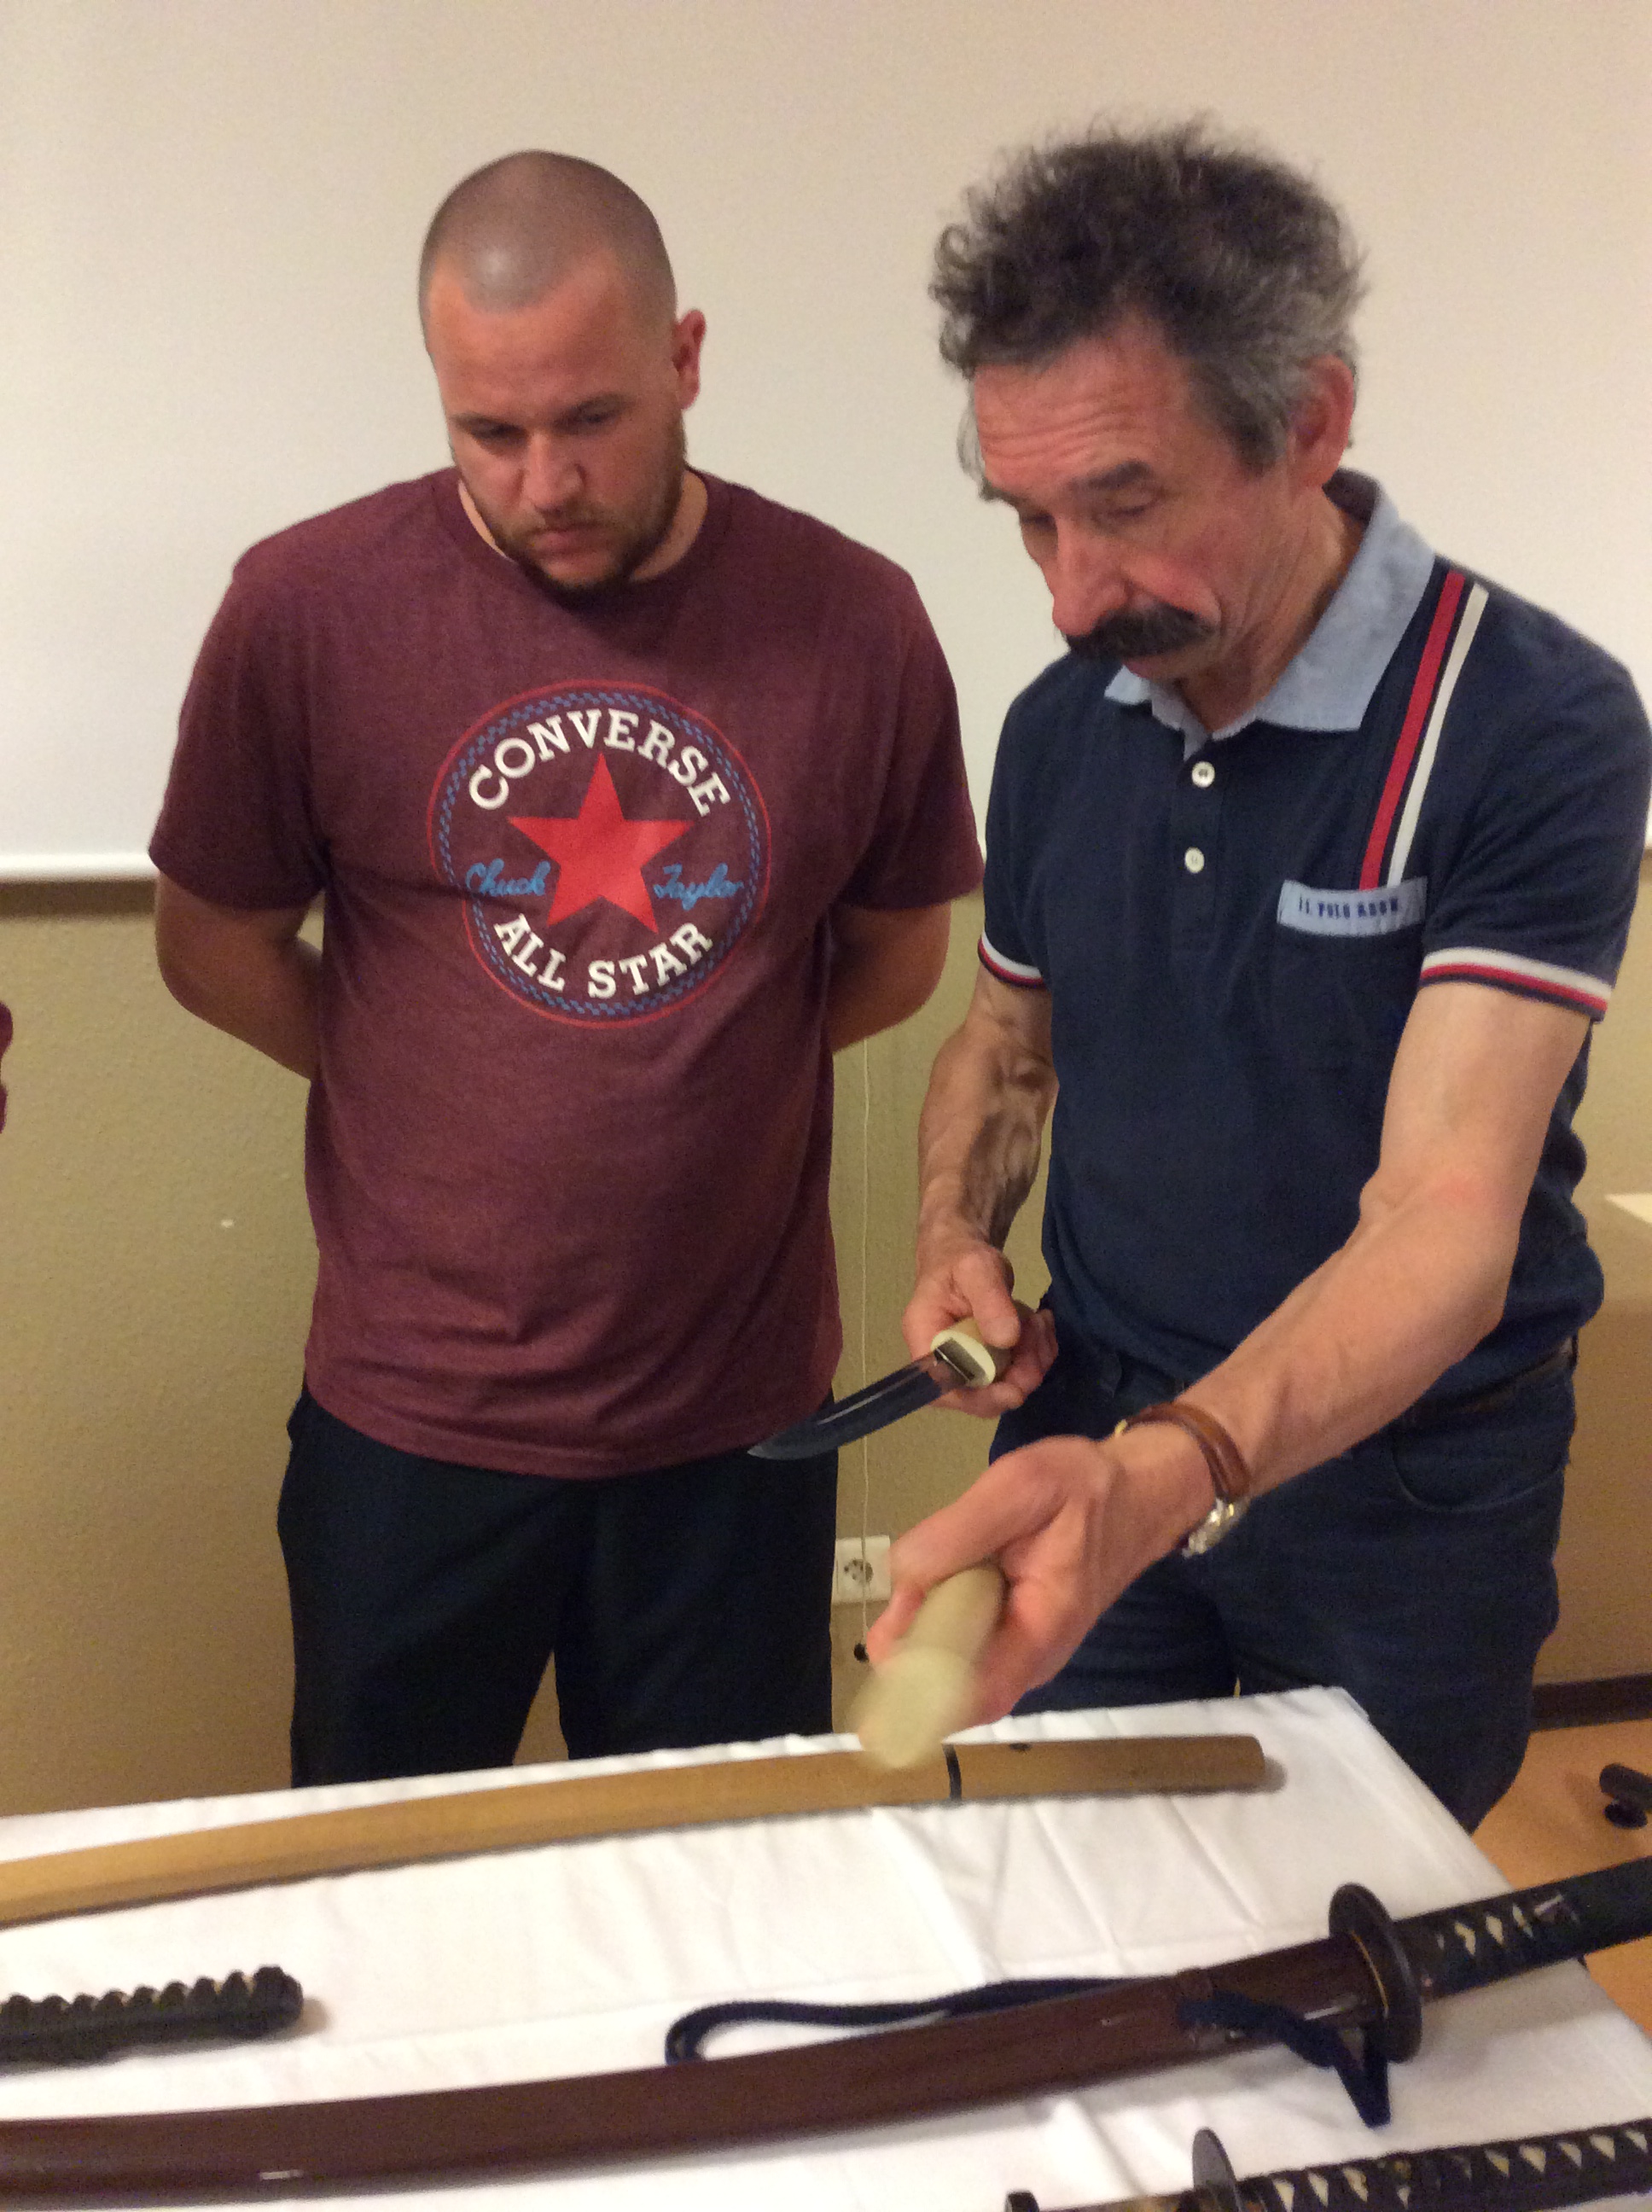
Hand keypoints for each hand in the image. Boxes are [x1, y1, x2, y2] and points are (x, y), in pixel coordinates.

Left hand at [865, 1425, 1210, 1720]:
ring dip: (920, 1639)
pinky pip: (965, 1644)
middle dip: (909, 1659)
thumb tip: (901, 1578)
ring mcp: (1023, 1647)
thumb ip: (958, 1534)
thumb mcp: (1020, 1487)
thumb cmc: (1084, 1487)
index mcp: (1040, 1634)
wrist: (1137, 1488)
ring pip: (955, 1667)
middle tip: (887, 1611)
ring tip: (908, 1592)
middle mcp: (1032, 1658)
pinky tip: (928, 1588)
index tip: (878, 1661)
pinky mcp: (1013, 1629)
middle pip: (955, 1688)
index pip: (975, 1697)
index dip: (917, 1695)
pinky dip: (936, 1623)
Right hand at [903, 1241, 1055, 1417]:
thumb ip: (989, 1301)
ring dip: (1033, 1359)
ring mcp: (969, 1364)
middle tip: (1039, 1338)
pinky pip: (1019, 1371)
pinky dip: (1038, 1352)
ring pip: (1006, 1384)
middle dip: (1018, 1374)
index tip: (1014, 1390)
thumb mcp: (976, 1269)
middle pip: (981, 1393)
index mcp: (925, 1341)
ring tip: (1039, 1322)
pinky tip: (1040, 1323)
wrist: (964, 1252)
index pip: (944, 1389)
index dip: (978, 1399)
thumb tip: (1006, 1339)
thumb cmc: (961, 1257)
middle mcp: (943, 1361)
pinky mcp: (990, 1360)